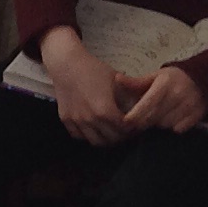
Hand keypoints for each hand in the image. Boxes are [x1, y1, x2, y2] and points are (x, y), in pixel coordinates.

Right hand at [42, 29, 128, 144]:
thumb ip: (129, 97)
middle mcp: (90, 119)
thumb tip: (142, 107)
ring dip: (106, 139)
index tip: (136, 126)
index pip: (124, 129)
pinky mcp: (65, 119)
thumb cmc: (94, 69)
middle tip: (126, 131)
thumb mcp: (117, 80)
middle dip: (121, 136)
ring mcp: (76, 121)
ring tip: (111, 132)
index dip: (133, 129)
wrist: (67, 64)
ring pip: (95, 142)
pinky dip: (88, 136)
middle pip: (111, 139)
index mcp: (105, 110)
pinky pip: (78, 136)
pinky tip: (94, 129)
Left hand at [118, 65, 207, 135]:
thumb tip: (117, 79)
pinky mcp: (197, 116)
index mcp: (164, 84)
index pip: (147, 104)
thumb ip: (136, 82)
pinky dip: (171, 128)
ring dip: (157, 124)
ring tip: (157, 116)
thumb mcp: (155, 76)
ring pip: (164, 125)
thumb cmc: (173, 78)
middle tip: (138, 120)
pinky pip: (178, 129)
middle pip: (154, 117)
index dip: (135, 115)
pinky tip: (170, 119)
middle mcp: (177, 96)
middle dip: (143, 121)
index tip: (125, 121)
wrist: (204, 79)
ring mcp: (188, 106)